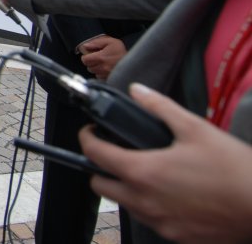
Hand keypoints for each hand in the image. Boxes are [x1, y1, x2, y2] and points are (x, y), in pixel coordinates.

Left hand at [78, 35, 126, 79]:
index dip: (86, 56)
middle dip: (91, 62)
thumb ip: (96, 42)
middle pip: (88, 66)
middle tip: (97, 58)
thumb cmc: (121, 51)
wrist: (133, 62)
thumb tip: (85, 46)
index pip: (85, 60)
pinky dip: (100, 73)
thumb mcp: (110, 41)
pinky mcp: (108, 79)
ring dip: (95, 68)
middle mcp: (102, 67)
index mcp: (101, 57)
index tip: (90, 55)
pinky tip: (105, 68)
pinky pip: (99, 77)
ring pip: (93, 72)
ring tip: (102, 63)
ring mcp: (105, 74)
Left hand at [81, 83, 251, 243]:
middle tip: (115, 153)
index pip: (94, 154)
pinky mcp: (176, 237)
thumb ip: (159, 107)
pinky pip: (150, 221)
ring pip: (124, 204)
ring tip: (145, 171)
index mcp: (142, 172)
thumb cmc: (233, 169)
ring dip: (125, 188)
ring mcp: (159, 222)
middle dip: (100, 167)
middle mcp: (144, 201)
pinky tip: (168, 193)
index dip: (87, 138)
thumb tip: (137, 91)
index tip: (91, 132)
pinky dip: (150, 206)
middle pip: (100, 185)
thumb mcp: (194, 128)